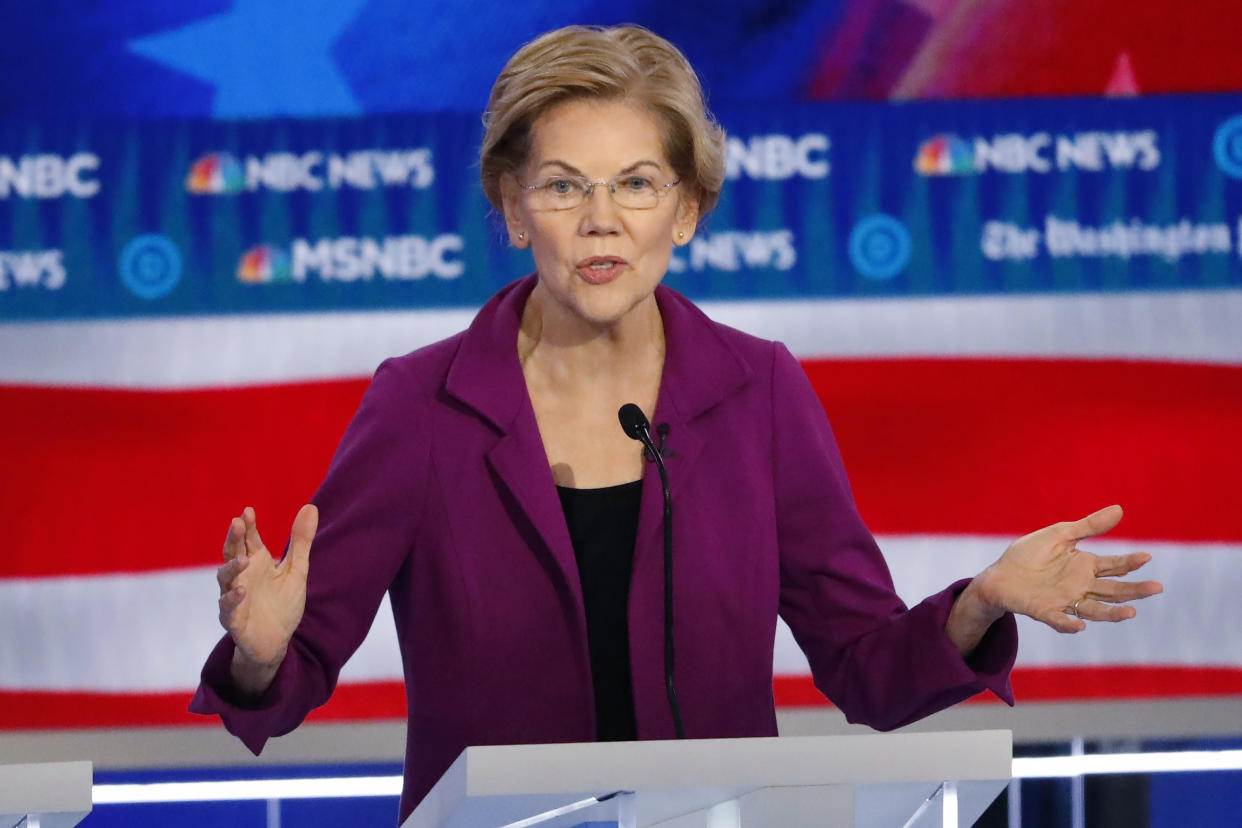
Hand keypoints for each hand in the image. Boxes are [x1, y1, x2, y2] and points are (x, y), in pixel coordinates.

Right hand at [217, 505, 317, 678]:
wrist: (277, 640)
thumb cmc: (283, 603)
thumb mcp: (297, 570)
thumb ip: (301, 542)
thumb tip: (311, 507)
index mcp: (257, 563)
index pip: (249, 540)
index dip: (248, 526)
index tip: (248, 511)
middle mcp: (242, 577)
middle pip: (233, 553)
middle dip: (234, 539)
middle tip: (236, 523)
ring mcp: (234, 597)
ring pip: (225, 579)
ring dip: (231, 567)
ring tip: (243, 559)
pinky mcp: (233, 619)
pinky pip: (227, 608)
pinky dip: (232, 599)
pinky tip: (240, 591)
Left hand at [975, 504, 1162, 633]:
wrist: (1000, 574)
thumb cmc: (1030, 555)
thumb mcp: (1060, 535)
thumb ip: (1088, 526)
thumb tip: (1120, 509)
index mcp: (1085, 567)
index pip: (1114, 566)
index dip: (1130, 562)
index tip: (1147, 556)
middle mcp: (1080, 587)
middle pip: (1113, 591)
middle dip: (1134, 591)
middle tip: (1156, 588)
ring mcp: (1065, 601)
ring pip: (1094, 609)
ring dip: (1111, 613)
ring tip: (1130, 613)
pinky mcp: (1044, 611)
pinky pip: (1059, 620)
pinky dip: (1069, 624)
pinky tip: (1079, 626)